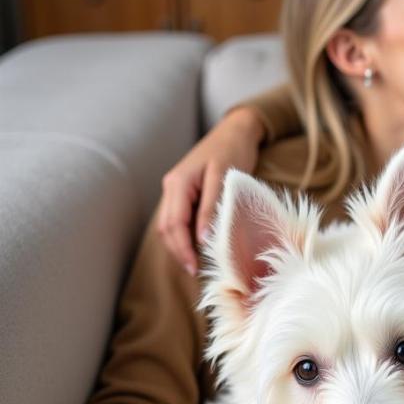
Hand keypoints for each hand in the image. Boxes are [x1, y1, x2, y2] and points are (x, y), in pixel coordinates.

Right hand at [157, 106, 265, 276]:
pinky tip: (197, 246)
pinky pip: (179, 218)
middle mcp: (171, 186)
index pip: (173, 224)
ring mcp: (175, 189)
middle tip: (195, 271)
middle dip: (178, 251)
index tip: (194, 268)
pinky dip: (185, 234)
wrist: (236, 131)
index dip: (182, 249)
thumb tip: (203, 240)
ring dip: (179, 245)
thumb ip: (211, 208)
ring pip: (170, 224)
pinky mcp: (184, 192)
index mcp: (178, 183)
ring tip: (195, 263)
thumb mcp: (224, 179)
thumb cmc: (233, 151)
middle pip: (166, 227)